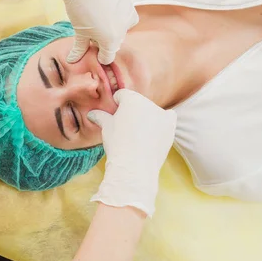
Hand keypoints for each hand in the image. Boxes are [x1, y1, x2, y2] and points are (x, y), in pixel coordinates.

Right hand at [87, 90, 176, 216]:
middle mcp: (147, 102)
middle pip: (137, 102)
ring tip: (138, 134)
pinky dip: (162, 121)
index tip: (114, 116)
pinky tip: (156, 130)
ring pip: (151, 110)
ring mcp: (161, 113)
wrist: (134, 165)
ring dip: (146, 116)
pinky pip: (168, 117)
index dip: (116, 105)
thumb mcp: (106, 128)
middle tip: (126, 127)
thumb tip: (91, 113)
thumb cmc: (117, 144)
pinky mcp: (170, 125)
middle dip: (131, 111)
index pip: (122, 95)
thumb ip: (100, 116)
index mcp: (131, 98)